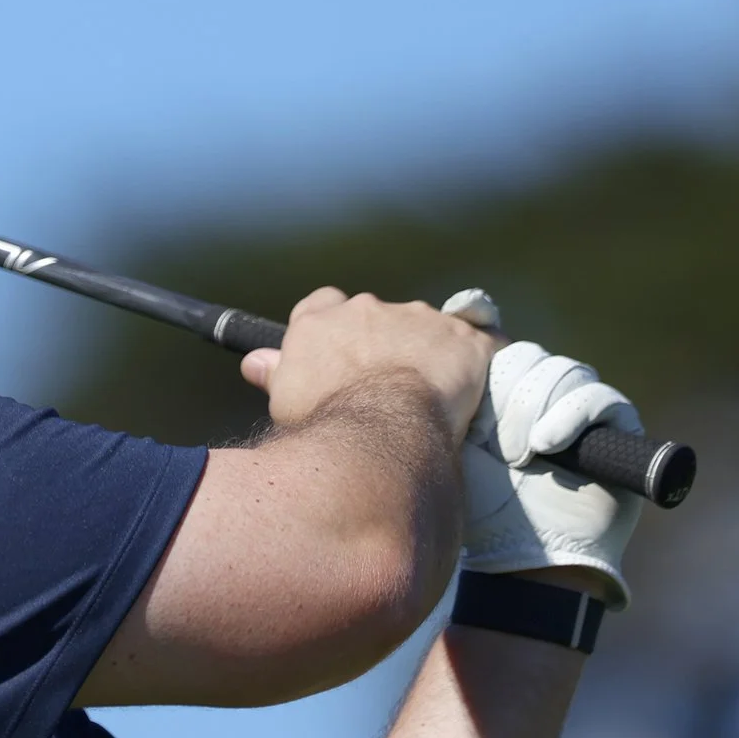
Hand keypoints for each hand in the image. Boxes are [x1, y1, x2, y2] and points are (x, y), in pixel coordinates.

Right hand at [242, 286, 493, 444]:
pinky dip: (484, 359)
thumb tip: (253, 362)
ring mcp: (419, 318)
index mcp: (321, 320)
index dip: (335, 326)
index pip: (324, 304)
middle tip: (389, 381)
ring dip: (431, 351)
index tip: (342, 350)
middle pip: (378, 316)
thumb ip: (275, 373)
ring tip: (437, 392)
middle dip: (386, 340)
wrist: (380, 433)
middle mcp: (367, 308)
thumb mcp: (285, 399)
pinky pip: (485, 341)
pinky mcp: (465, 339)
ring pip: (429, 327)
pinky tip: (484, 382)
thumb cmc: (324, 421)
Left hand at [449, 290, 642, 608]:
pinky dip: (574, 416)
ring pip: (566, 373)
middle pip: (526, 353)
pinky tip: (544, 443)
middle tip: (484, 424)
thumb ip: (427, 396)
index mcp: (489, 392)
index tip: (466, 308)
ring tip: (516, 449)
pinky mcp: (615, 437)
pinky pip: (605, 404)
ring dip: (537, 406)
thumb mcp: (438, 442)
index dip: (482, 318)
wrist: (509, 562)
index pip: (494, 336)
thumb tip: (401, 337)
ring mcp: (575, 414)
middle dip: (508, 382)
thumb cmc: (465, 507)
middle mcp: (533, 397)